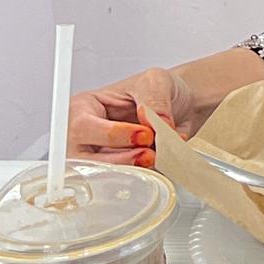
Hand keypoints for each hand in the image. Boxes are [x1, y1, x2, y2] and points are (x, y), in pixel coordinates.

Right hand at [67, 66, 194, 168]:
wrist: (180, 105)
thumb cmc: (157, 90)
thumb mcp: (155, 81)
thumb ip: (154, 100)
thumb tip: (153, 122)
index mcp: (83, 108)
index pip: (83, 127)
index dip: (113, 135)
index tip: (144, 134)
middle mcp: (84, 136)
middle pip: (85, 158)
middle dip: (121, 159)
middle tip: (150, 153)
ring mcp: (97, 158)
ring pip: (101, 175)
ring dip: (131, 170)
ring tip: (156, 157)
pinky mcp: (115, 172)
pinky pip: (121, 182)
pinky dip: (142, 175)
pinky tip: (160, 161)